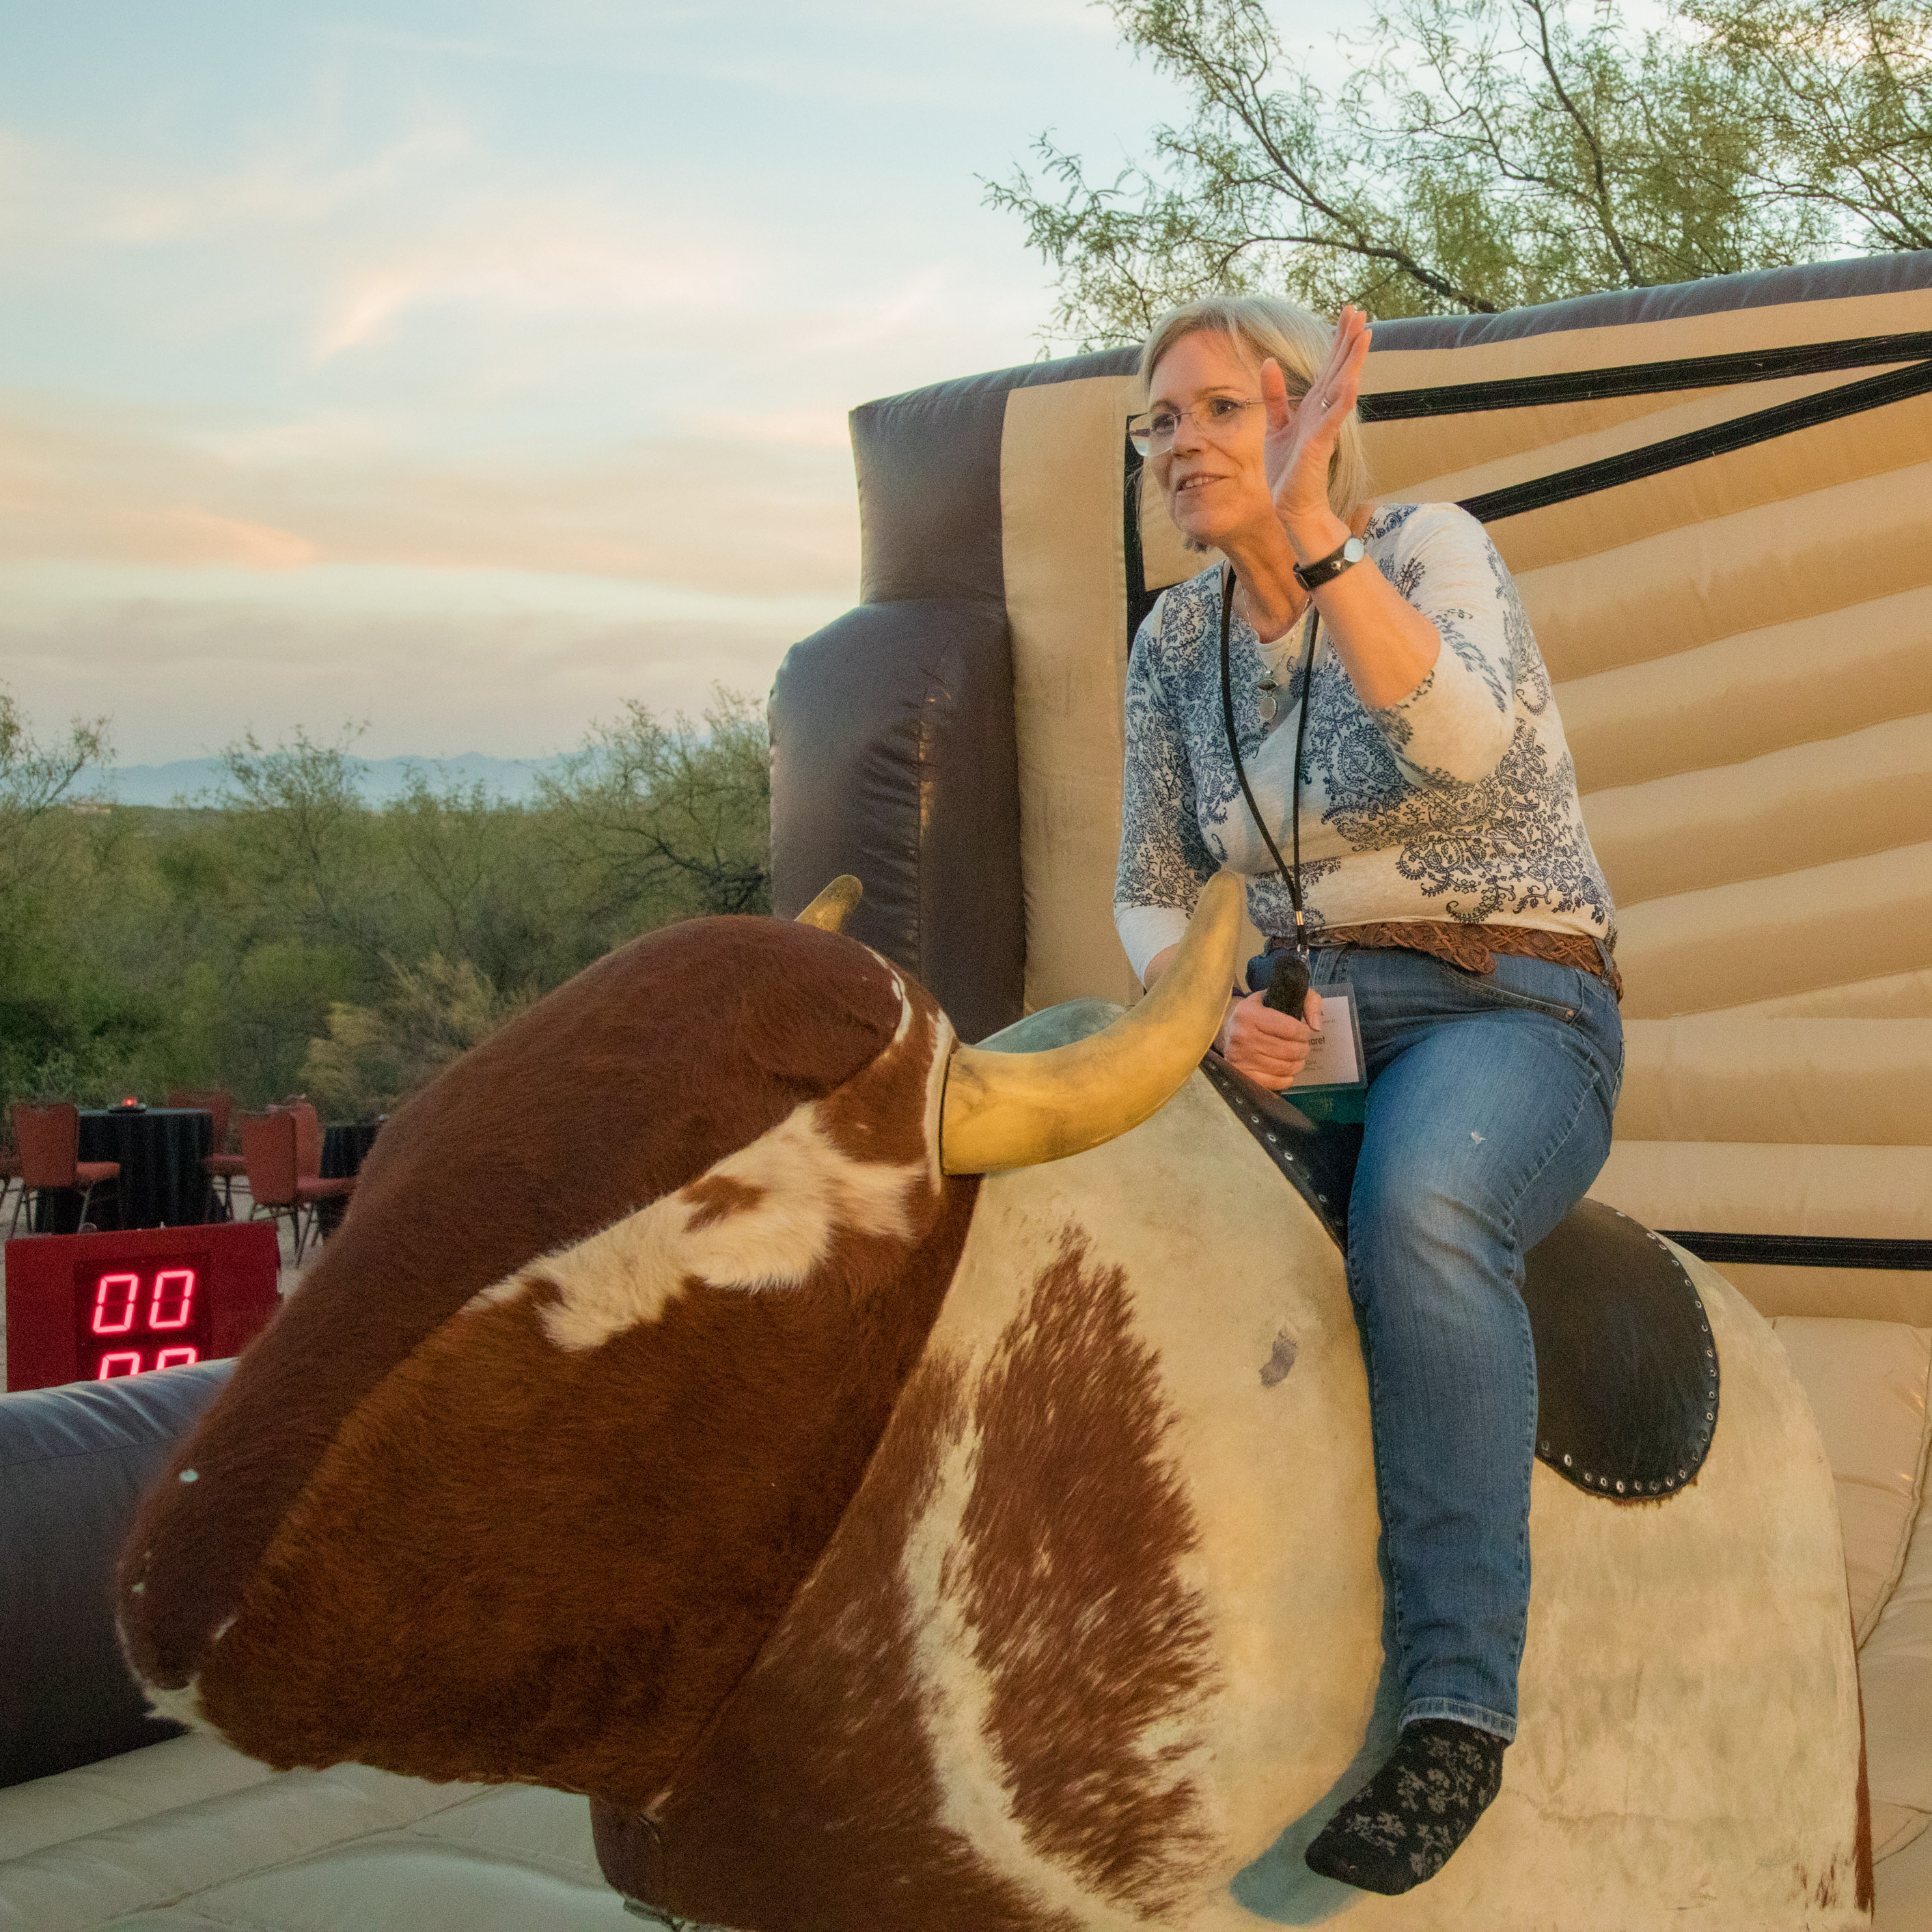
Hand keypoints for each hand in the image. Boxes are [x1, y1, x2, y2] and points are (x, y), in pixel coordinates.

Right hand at [1217, 986, 1323, 1088]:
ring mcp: (1241, 1059)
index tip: (1304, 1032)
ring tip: (1296, 1056)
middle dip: (1303, 1049)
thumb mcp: (1278, 996)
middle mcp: (1242, 1037)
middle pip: (1290, 1051)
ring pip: (1285, 1068)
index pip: (1291, 1029)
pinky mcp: (1243, 1075)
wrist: (1227, 1030)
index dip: (1305, 1033)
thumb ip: (1307, 1001)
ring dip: (1298, 1063)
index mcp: (1250, 1014)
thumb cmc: (1258, 1013)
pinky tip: (1285, 1068)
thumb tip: (1316, 1026)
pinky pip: (1277, 1083)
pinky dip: (1287, 1077)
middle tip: (1302, 1046)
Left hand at [1261, 305, 1371, 552]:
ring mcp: (1324, 426)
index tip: (1349, 312)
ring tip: (1365, 334)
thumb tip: (1268, 361)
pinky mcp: (1319, 444)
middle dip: (1349, 340)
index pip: (1329, 366)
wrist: (1290, 504)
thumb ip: (1275, 395)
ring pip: (1342, 386)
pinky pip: (1333, 417)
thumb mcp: (1276, 425)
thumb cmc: (1287, 469)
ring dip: (1353, 361)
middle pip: (1339, 368)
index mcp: (1313, 405)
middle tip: (1361, 310)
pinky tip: (1352, 380)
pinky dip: (1342, 399)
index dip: (1339, 339)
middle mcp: (1323, 412)